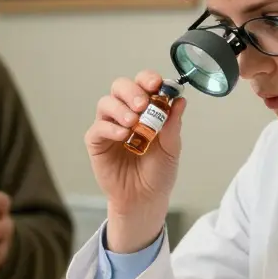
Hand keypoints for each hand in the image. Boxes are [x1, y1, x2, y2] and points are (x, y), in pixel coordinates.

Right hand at [84, 70, 185, 251]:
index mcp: (146, 109)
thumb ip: (173, 125)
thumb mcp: (171, 149)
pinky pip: (98, 128)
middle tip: (142, 104)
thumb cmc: (158, 173)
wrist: (145, 199)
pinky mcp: (97, 142)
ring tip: (133, 123)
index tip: (157, 84)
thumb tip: (180, 101)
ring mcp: (110, 126)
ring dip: (120, 109)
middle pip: (121, 87)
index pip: (144, 84)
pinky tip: (124, 135)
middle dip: (132, 90)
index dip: (148, 79)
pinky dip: (110, 128)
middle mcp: (126, 113)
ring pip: (106, 103)